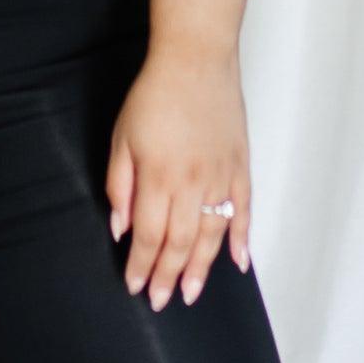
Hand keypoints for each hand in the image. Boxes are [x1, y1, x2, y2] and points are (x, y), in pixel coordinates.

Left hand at [105, 48, 251, 310]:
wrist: (196, 61)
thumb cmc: (155, 95)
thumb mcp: (121, 139)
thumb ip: (119, 187)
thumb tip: (121, 227)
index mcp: (159, 178)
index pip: (148, 236)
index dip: (141, 265)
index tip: (135, 286)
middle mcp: (192, 184)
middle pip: (180, 244)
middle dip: (168, 277)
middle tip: (162, 301)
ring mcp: (221, 178)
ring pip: (213, 236)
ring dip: (201, 269)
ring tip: (191, 293)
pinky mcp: (240, 167)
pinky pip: (244, 212)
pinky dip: (242, 240)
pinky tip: (239, 263)